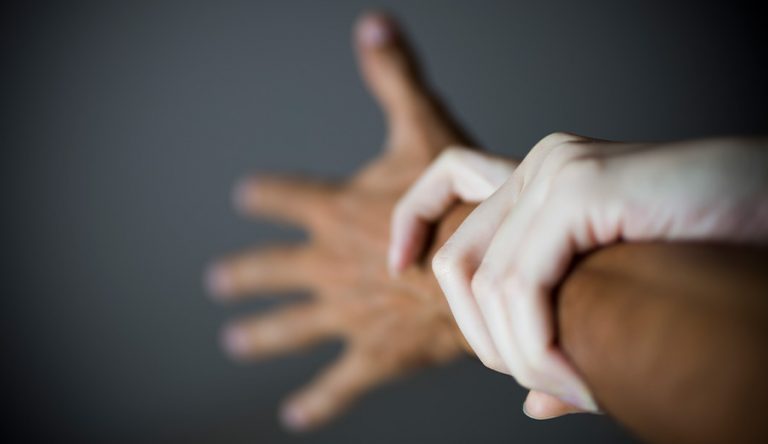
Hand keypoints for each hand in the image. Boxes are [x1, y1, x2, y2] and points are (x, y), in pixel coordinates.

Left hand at [206, 13, 473, 430]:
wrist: (490, 272)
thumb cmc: (461, 203)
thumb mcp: (425, 130)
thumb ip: (394, 78)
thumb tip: (373, 23)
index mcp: (336, 212)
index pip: (287, 198)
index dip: (267, 194)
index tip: (245, 196)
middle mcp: (328, 266)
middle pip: (273, 269)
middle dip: (246, 274)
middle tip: (219, 283)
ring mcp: (346, 314)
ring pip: (291, 327)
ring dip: (261, 333)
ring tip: (236, 341)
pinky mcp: (373, 355)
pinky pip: (338, 383)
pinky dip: (318, 400)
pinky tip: (295, 415)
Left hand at [429, 133, 767, 414]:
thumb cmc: (714, 257)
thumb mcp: (625, 305)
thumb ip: (572, 341)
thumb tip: (532, 400)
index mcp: (545, 179)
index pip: (449, 180)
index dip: (410, 219)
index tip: (396, 268)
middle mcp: (544, 164)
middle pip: (457, 257)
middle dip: (479, 333)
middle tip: (537, 373)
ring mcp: (560, 169)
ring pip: (486, 281)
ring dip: (519, 352)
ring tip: (571, 382)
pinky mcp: (583, 186)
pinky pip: (522, 284)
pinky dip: (537, 342)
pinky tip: (575, 374)